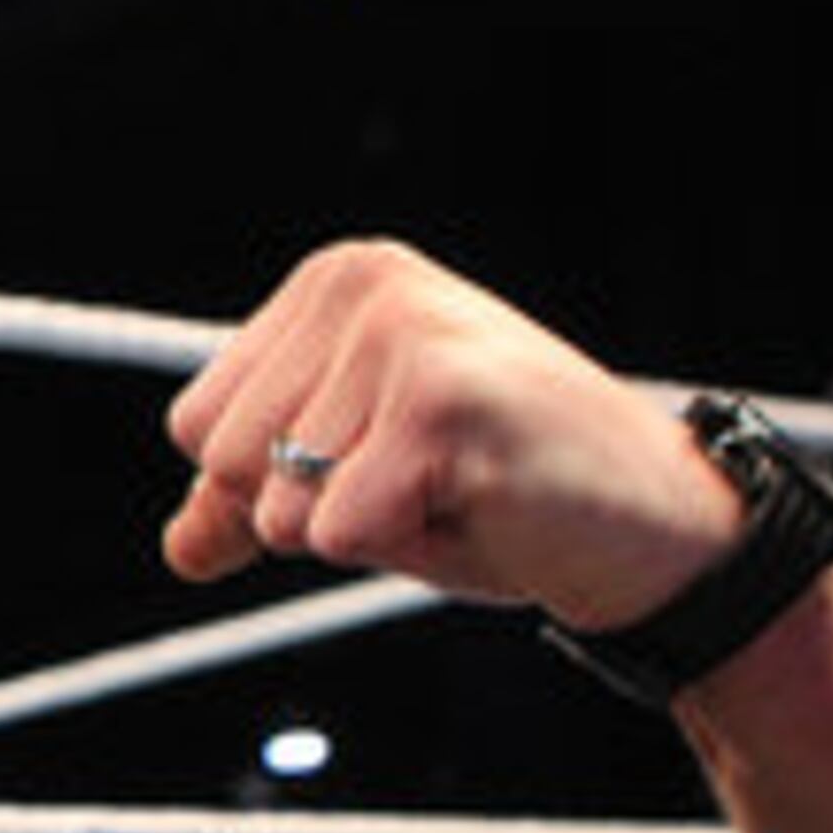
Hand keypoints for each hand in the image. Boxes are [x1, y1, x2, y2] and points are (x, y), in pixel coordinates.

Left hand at [161, 238, 744, 629]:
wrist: (651, 525)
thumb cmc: (500, 496)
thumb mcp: (353, 489)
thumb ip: (254, 504)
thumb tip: (181, 548)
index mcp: (330, 285)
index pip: (195, 425)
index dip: (272, 484)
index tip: (377, 462)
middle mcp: (361, 285)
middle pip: (222, 462)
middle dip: (315, 509)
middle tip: (425, 481)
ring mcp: (403, 335)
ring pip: (281, 505)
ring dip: (368, 530)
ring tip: (455, 489)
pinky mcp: (441, 401)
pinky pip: (340, 531)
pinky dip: (407, 547)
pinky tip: (482, 503)